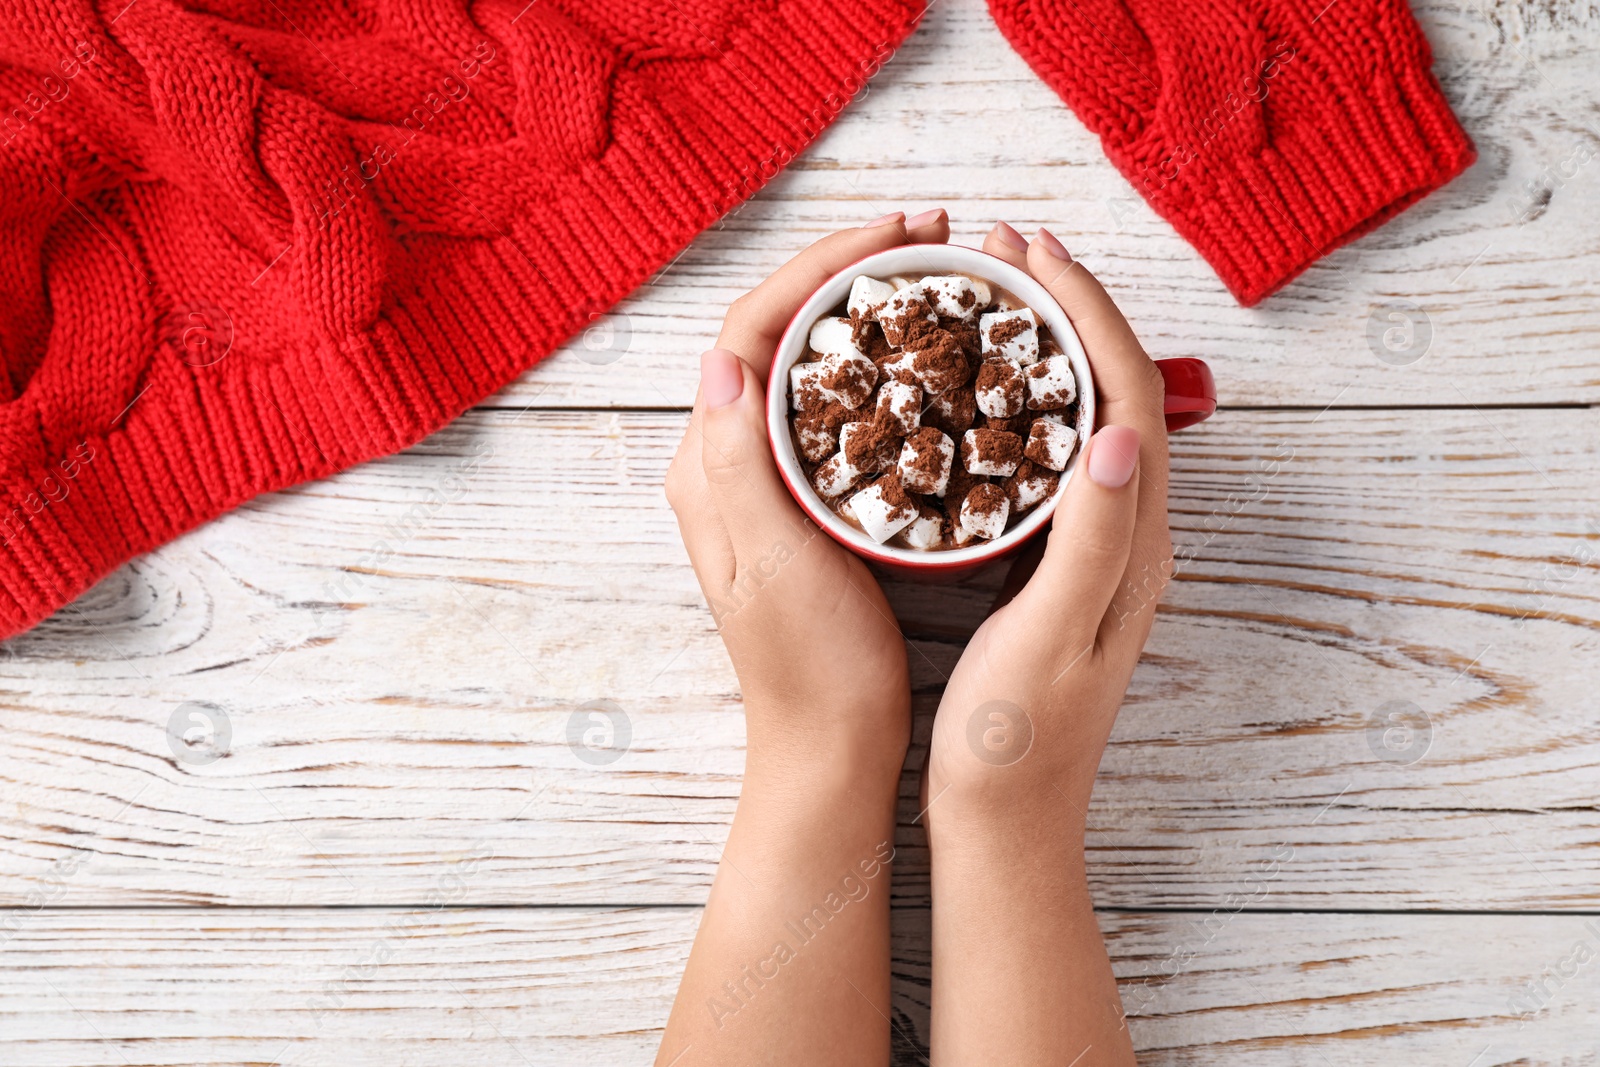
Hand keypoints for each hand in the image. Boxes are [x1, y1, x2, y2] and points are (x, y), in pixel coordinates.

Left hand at [664, 210, 951, 783]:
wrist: (830, 747)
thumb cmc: (807, 669)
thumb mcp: (772, 564)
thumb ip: (736, 466)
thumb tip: (717, 361)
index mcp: (709, 467)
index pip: (751, 330)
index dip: (820, 270)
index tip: (896, 237)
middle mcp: (728, 462)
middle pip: (781, 333)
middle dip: (850, 273)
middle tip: (930, 239)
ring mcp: (769, 481)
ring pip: (812, 364)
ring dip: (867, 312)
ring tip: (934, 278)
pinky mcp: (808, 503)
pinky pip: (838, 408)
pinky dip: (881, 369)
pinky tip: (929, 360)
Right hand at [925, 224, 1172, 829]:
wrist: (1008, 821)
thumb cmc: (1016, 743)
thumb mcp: (1049, 641)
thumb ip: (1090, 541)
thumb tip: (1111, 432)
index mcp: (1130, 544)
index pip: (1125, 396)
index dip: (1087, 313)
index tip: (1032, 252)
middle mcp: (1126, 537)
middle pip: (1115, 391)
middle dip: (1071, 309)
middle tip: (1008, 252)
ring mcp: (1094, 552)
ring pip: (1086, 417)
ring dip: (1052, 347)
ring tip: (997, 298)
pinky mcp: (1060, 568)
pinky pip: (1053, 457)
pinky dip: (1025, 403)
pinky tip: (979, 395)